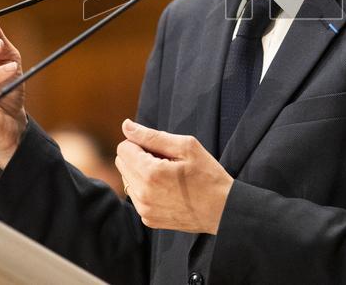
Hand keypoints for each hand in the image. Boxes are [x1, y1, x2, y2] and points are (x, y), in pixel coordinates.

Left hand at [115, 120, 232, 234]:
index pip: (124, 148)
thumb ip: (152, 136)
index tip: (161, 149)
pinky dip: (146, 188)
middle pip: (122, 163)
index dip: (141, 143)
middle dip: (138, 156)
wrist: (223, 210)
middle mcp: (142, 194)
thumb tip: (126, 126)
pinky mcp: (148, 219)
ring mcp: (144, 210)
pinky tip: (168, 189)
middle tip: (165, 161)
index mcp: (151, 173)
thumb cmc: (208, 174)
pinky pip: (136, 196)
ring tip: (167, 175)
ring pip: (127, 180)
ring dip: (141, 173)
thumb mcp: (186, 146)